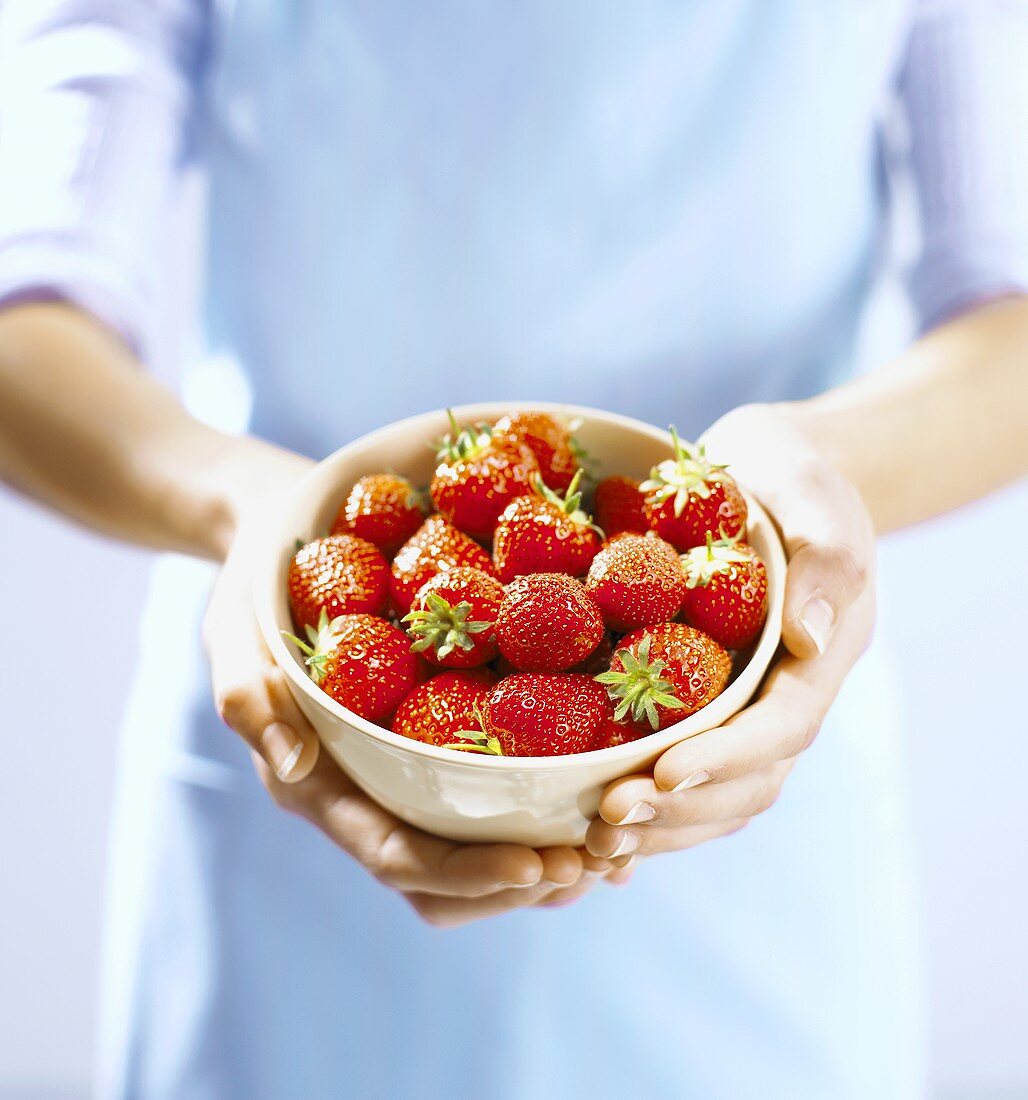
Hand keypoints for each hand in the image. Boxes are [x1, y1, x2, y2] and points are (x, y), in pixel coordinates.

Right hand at [203, 442, 613, 925]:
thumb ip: (249, 694)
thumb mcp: (234, 629)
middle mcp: (365, 795)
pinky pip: (489, 797)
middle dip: (519, 885)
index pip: (396, 853)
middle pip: (446, 877)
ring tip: (614, 850)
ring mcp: (399, 774)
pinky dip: (543, 813)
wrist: (281, 550)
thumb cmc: (257, 589)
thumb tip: (292, 763)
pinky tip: (601, 798)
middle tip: (596, 863)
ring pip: (474, 851)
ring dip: (543, 862)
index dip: (466, 872)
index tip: (539, 865)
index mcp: (320, 788)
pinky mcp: (431, 744)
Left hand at [586, 403, 874, 863]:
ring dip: (656, 827)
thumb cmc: (794, 478)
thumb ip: (827, 562)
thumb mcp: (816, 497)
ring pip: (712, 797)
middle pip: (744, 784)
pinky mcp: (700, 708)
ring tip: (589, 839)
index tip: (663, 775)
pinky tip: (587, 831)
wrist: (766, 478)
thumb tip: (811, 641)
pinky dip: (643, 809)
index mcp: (817, 660)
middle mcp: (783, 700)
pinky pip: (679, 774)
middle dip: (678, 812)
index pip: (779, 730)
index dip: (725, 760)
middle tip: (605, 822)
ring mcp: (743, 711)